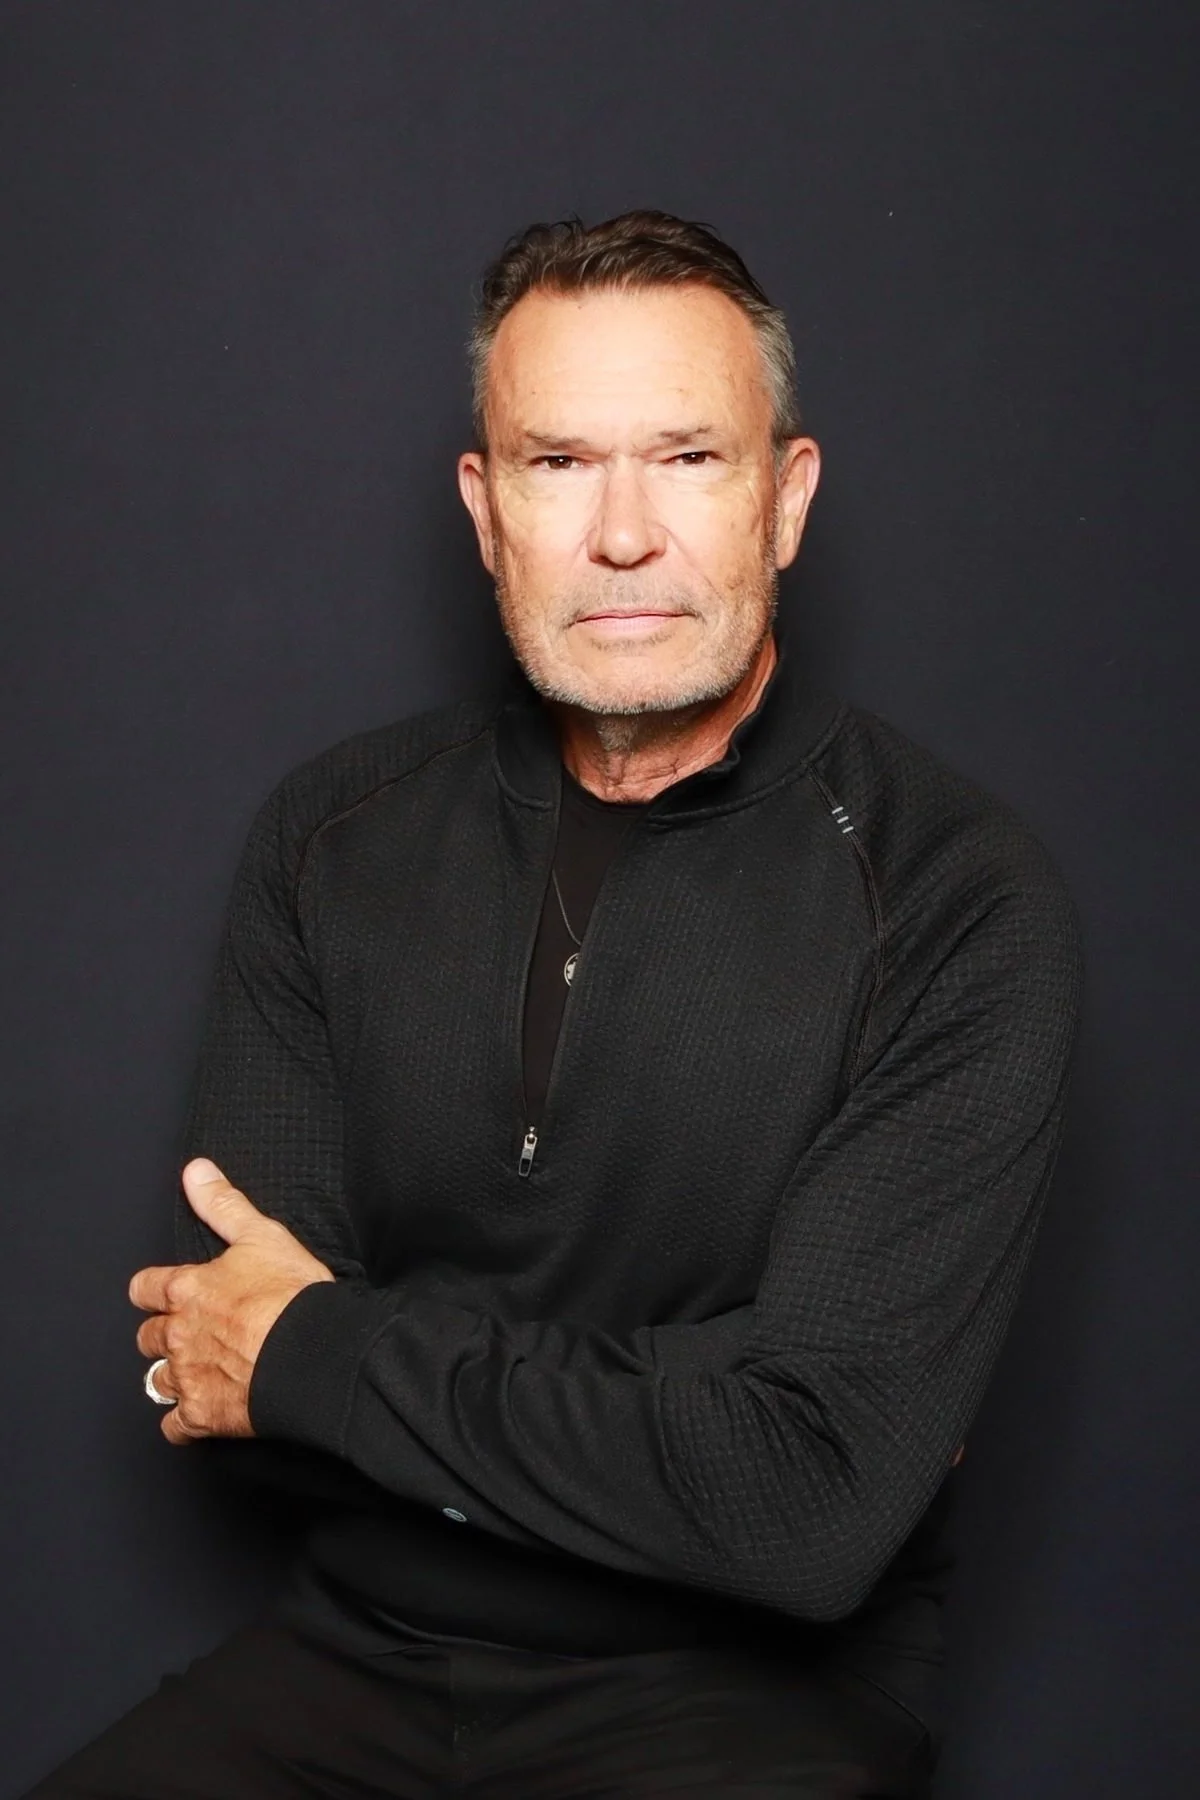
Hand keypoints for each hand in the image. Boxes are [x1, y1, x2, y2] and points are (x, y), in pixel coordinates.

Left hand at [129, 1158, 333, 1445]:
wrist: (312, 1353)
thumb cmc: (291, 1294)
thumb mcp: (261, 1235)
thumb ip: (223, 1204)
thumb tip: (195, 1171)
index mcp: (187, 1290)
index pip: (145, 1289)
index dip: (154, 1291)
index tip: (166, 1294)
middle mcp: (178, 1335)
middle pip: (147, 1338)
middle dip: (163, 1334)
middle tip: (188, 1333)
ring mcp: (187, 1379)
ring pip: (157, 1381)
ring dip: (171, 1376)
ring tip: (194, 1372)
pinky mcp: (202, 1417)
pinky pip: (175, 1427)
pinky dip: (183, 1422)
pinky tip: (198, 1414)